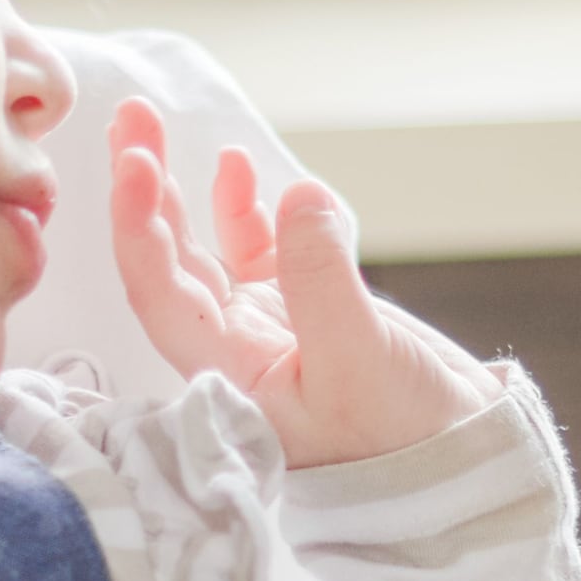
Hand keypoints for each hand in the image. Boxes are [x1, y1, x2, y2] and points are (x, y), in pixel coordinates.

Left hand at [106, 98, 493, 469]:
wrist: (453, 462)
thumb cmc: (402, 437)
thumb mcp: (362, 360)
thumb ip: (322, 280)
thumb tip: (297, 194)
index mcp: (225, 371)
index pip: (159, 292)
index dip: (137, 227)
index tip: (132, 163)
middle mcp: (229, 346)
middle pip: (165, 260)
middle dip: (141, 188)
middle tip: (128, 117)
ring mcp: (261, 325)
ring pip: (201, 248)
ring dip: (177, 189)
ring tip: (151, 125)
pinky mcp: (301, 309)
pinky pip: (256, 248)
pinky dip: (243, 207)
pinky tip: (234, 165)